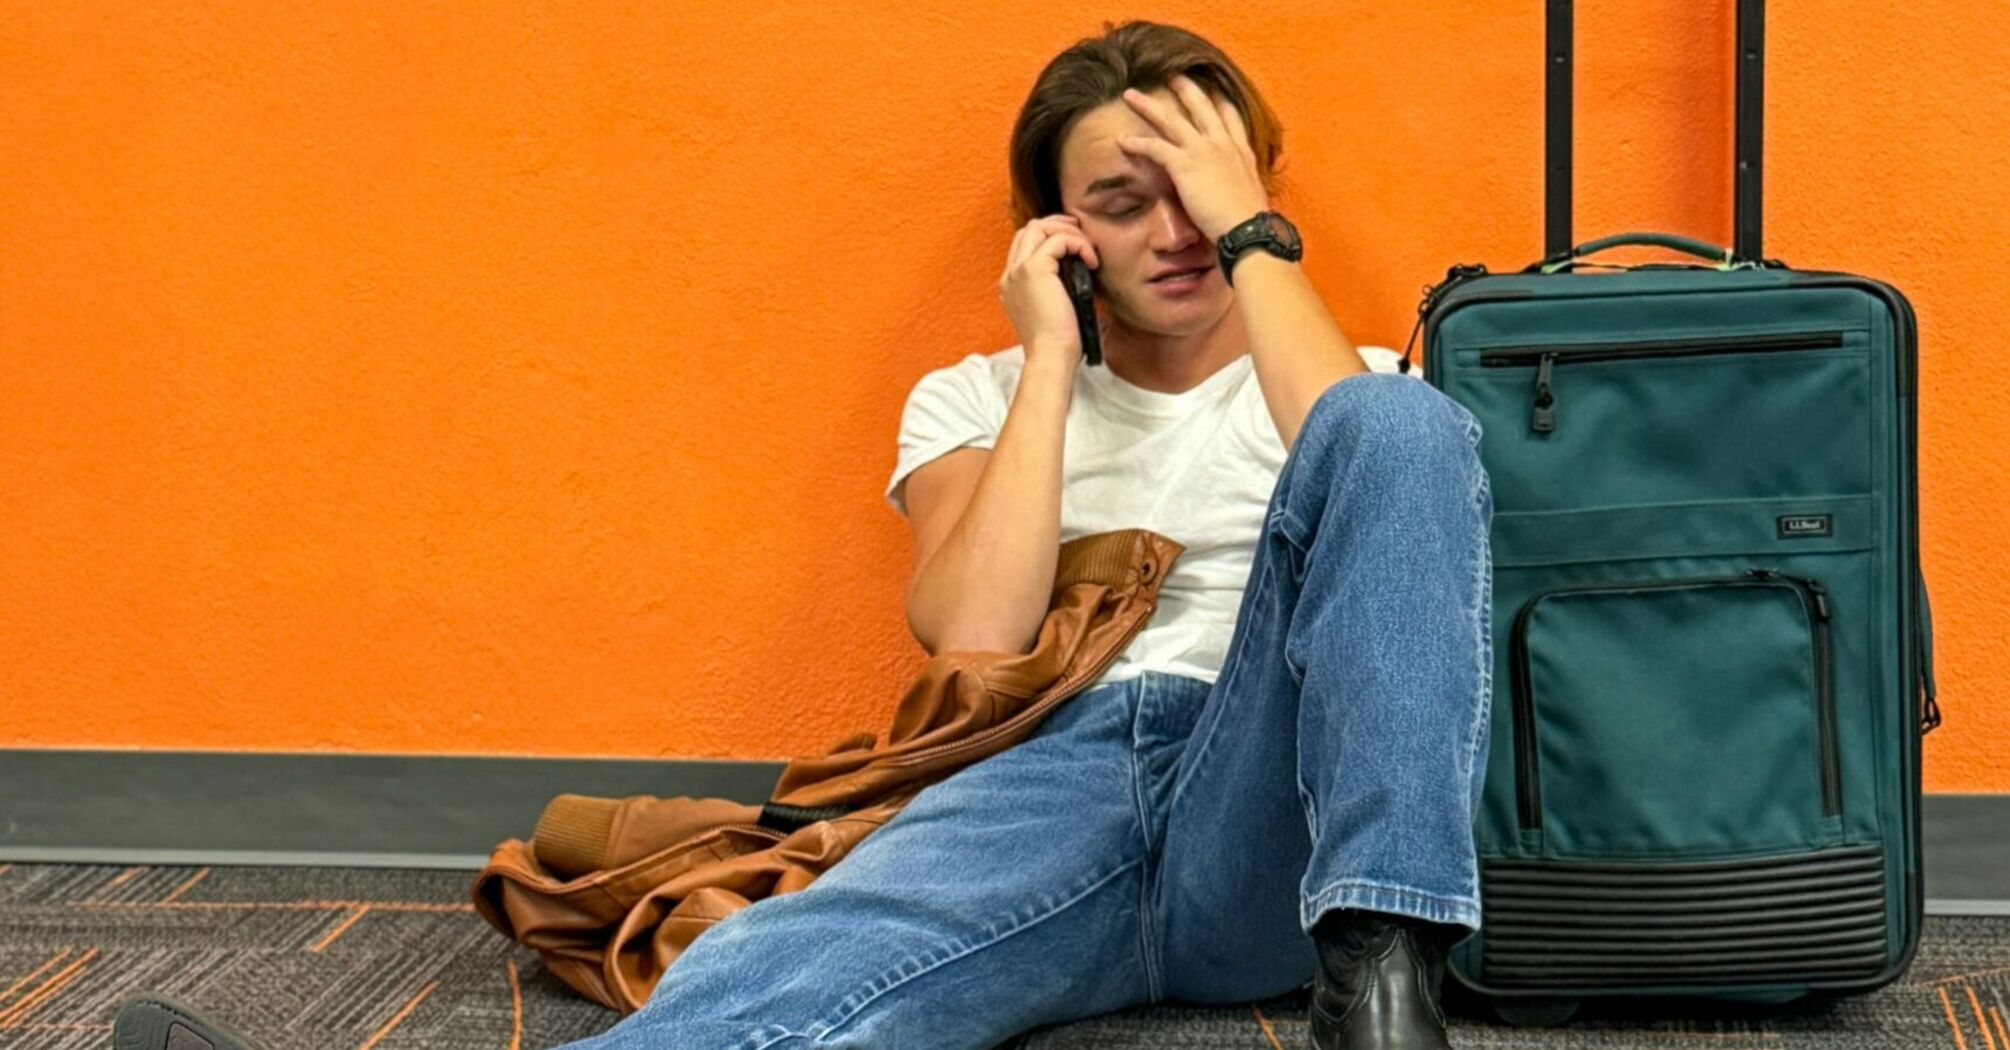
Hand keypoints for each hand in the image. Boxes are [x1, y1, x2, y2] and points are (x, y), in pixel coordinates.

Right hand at [998, 214, 1099, 367]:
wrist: (1050, 355)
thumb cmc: (1058, 341)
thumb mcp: (1054, 308)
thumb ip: (1056, 287)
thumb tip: (1079, 268)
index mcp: (1012, 284)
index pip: (1026, 245)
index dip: (1051, 237)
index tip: (1075, 245)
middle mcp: (1010, 274)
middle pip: (1029, 229)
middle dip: (1058, 226)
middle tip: (1083, 236)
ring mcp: (1018, 271)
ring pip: (1039, 227)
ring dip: (1068, 232)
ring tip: (1088, 248)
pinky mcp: (1033, 270)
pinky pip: (1058, 239)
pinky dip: (1078, 244)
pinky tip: (1091, 261)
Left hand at [1116, 74, 1270, 242]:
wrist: (1247, 228)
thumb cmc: (1249, 221)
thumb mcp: (1250, 193)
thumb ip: (1240, 183)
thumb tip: (1236, 190)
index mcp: (1240, 150)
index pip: (1230, 116)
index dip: (1219, 100)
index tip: (1212, 87)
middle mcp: (1222, 143)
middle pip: (1200, 106)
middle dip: (1184, 87)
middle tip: (1170, 73)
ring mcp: (1203, 150)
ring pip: (1170, 119)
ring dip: (1147, 105)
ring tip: (1130, 94)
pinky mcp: (1185, 164)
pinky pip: (1155, 148)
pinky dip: (1137, 144)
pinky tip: (1122, 141)